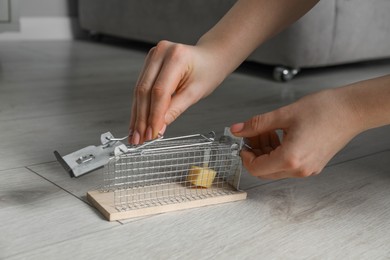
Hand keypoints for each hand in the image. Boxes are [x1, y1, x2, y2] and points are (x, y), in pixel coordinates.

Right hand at [129, 40, 225, 143]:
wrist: (210, 58)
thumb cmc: (208, 72)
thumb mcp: (195, 93)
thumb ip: (175, 109)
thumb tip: (158, 127)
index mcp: (176, 57)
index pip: (159, 92)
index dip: (154, 115)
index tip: (152, 134)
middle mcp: (161, 52)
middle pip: (145, 91)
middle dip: (142, 118)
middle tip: (140, 138)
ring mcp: (153, 55)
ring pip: (139, 90)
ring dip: (137, 115)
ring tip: (136, 134)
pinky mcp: (149, 63)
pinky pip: (141, 87)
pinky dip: (139, 106)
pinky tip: (137, 121)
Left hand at [230, 88, 362, 178]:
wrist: (352, 110)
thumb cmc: (324, 110)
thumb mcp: (283, 114)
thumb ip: (257, 124)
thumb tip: (238, 129)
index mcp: (290, 159)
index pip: (256, 168)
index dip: (245, 156)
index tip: (243, 142)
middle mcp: (299, 170)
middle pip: (265, 171)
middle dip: (255, 153)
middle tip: (254, 134)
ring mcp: (307, 169)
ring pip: (276, 169)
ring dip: (266, 152)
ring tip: (267, 131)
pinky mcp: (313, 165)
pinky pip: (288, 165)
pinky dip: (278, 153)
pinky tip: (279, 135)